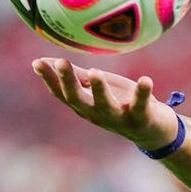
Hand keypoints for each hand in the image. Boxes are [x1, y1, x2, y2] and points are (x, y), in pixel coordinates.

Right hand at [31, 57, 177, 149]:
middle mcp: (96, 113)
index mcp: (84, 105)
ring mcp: (117, 117)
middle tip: (60, 62)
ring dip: (99, 89)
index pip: (61, 93)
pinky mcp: (140, 118)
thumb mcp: (96, 89)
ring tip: (94, 71)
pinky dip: (142, 93)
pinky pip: (140, 105)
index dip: (49, 79)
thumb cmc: (120, 103)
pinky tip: (145, 79)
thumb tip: (41, 61)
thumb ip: (75, 76)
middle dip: (68, 81)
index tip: (37, 63)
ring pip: (105, 104)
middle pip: (77, 99)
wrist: (153, 130)